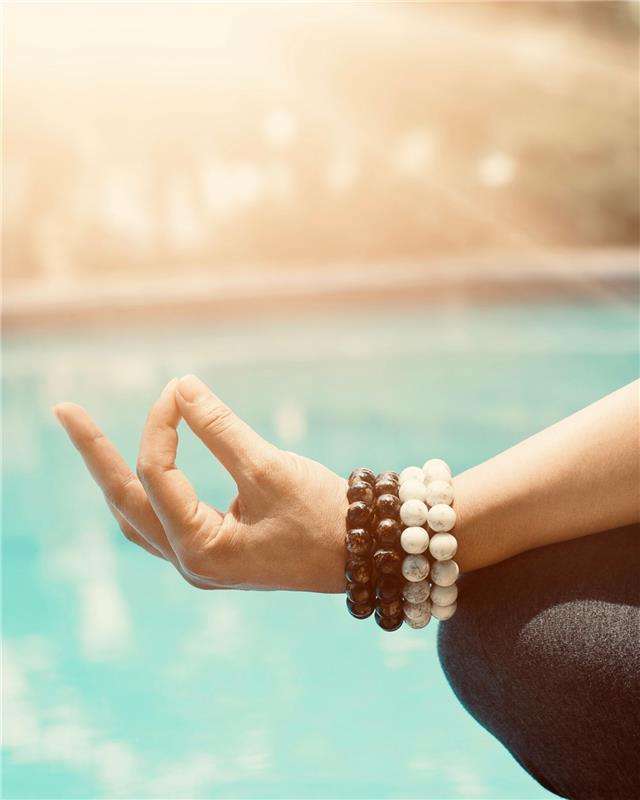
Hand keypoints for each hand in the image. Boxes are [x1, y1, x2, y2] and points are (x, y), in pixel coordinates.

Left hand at [54, 375, 347, 592]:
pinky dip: (146, 490)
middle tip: (65, 411)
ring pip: (137, 516)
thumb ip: (221, 428)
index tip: (180, 388)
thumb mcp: (270, 469)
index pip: (157, 475)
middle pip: (124, 503)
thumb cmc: (323, 516)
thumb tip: (182, 385)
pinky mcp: (213, 554)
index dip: (162, 423)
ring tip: (91, 439)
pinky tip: (141, 468)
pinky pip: (159, 522)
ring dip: (116, 476)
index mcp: (202, 549)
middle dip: (96, 455)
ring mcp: (199, 563)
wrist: (365, 554)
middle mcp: (191, 563)